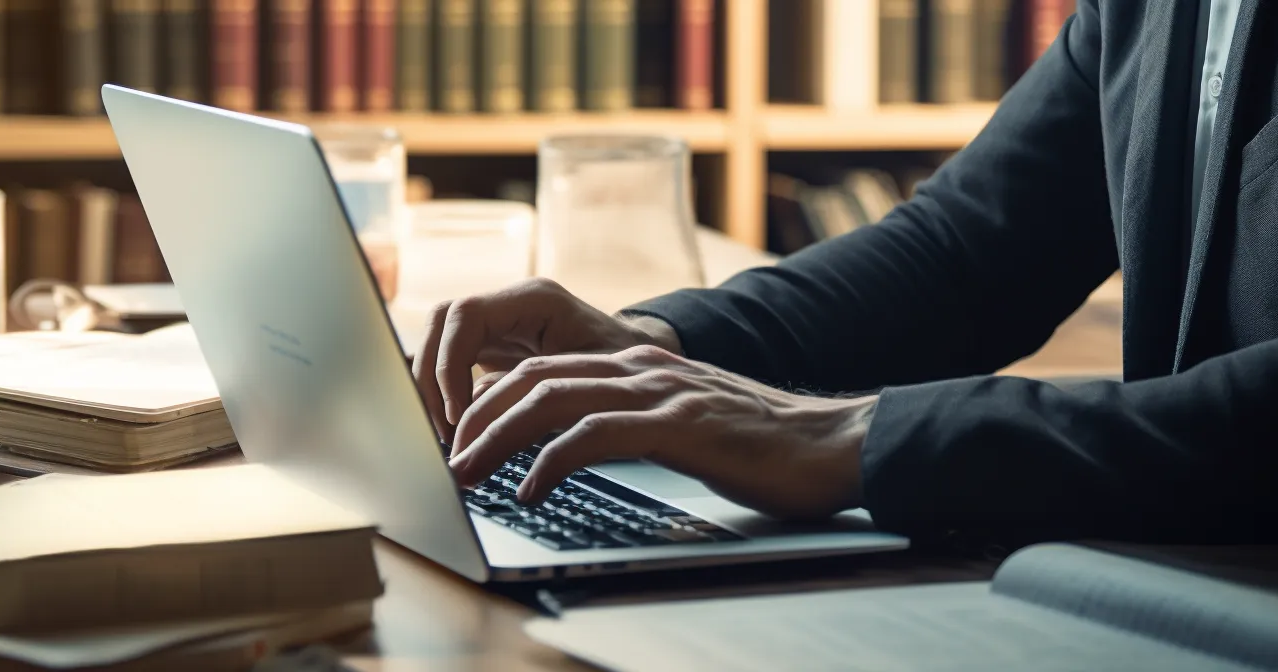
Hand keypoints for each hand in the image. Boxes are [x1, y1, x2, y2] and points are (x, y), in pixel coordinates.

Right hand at [411, 278, 679, 439]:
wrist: (647, 367)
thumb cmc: (630, 372)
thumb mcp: (591, 382)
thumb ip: (541, 392)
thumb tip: (489, 422)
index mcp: (535, 299)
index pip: (465, 315)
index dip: (450, 364)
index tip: (459, 413)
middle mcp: (511, 304)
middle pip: (440, 323)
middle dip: (431, 378)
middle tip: (446, 429)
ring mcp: (500, 324)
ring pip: (438, 341)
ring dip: (433, 387)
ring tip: (449, 434)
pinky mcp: (495, 347)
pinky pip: (452, 362)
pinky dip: (446, 395)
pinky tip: (458, 430)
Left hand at [446, 345, 875, 520]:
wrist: (834, 444)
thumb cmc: (758, 445)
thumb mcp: (680, 427)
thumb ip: (629, 425)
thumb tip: (570, 453)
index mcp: (634, 367)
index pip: (538, 370)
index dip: (488, 400)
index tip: (456, 439)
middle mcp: (638, 369)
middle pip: (529, 378)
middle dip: (475, 418)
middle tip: (444, 460)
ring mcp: (658, 392)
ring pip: (551, 400)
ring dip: (497, 438)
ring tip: (465, 474)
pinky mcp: (678, 423)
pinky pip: (594, 435)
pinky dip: (550, 461)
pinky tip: (530, 489)